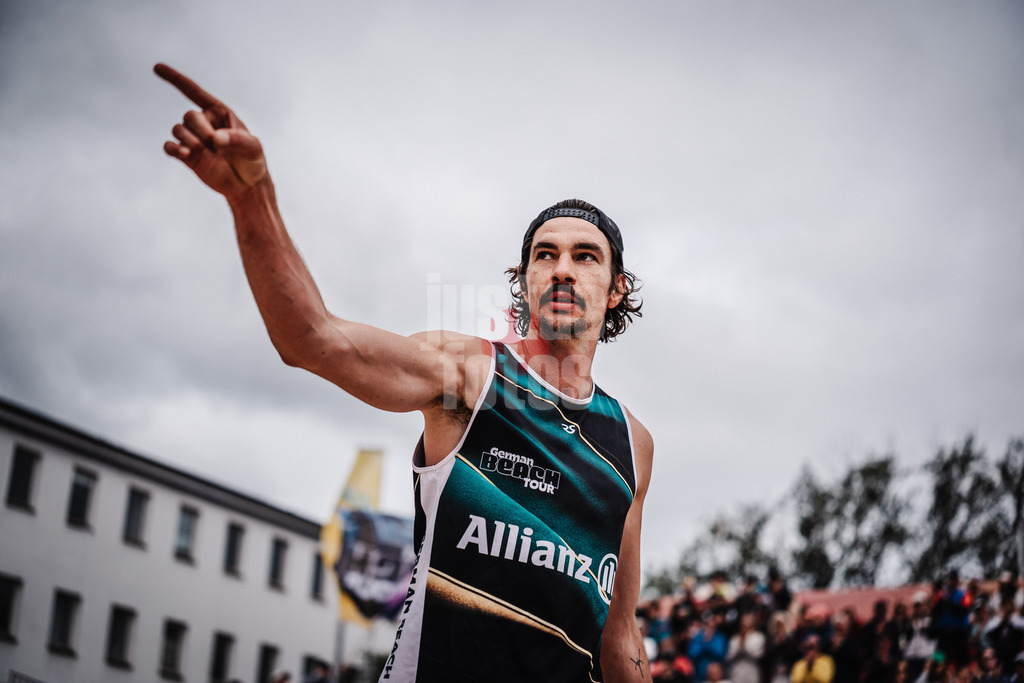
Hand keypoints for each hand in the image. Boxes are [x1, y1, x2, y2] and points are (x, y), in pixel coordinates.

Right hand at [155, 63, 267, 197]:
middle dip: (201, 129)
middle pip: (189, 116)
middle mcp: (204, 123)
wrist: (247, 185)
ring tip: (205, 152)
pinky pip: (170, 147)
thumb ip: (237, 140)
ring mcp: (194, 139)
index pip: (195, 92)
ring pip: (178, 130)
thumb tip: (215, 140)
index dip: (176, 79)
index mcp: (219, 112)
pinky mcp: (187, 156)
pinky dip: (172, 148)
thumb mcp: (253, 147)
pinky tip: (182, 153)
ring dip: (190, 140)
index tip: (156, 67)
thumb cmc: (253, 160)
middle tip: (215, 144)